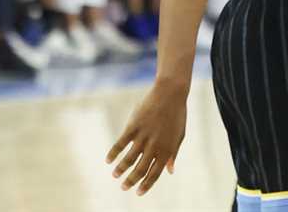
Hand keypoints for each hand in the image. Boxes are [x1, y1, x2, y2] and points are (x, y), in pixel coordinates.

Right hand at [107, 80, 187, 194]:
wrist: (170, 94)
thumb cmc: (176, 115)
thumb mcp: (179, 136)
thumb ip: (173, 154)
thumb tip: (170, 171)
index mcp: (167, 149)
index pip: (155, 173)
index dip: (146, 184)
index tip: (138, 193)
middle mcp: (154, 146)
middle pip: (140, 169)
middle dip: (131, 181)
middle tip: (124, 187)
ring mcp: (143, 136)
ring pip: (129, 158)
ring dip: (121, 169)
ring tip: (115, 175)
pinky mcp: (133, 126)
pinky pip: (121, 143)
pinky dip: (114, 153)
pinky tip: (108, 160)